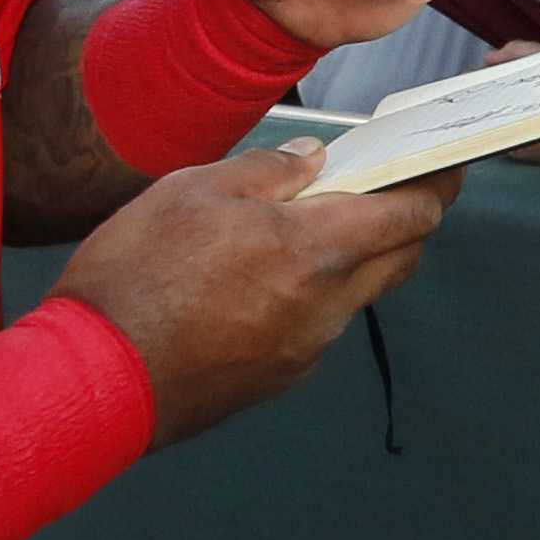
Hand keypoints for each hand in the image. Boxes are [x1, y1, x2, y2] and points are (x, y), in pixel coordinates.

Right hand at [49, 142, 456, 443]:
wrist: (97, 378)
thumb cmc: (137, 272)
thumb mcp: (191, 190)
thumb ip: (265, 171)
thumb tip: (311, 162)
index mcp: (314, 248)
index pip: (410, 216)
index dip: (435, 187)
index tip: (443, 167)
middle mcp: (327, 303)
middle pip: (403, 259)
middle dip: (409, 223)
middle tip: (387, 191)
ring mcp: (307, 348)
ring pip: (361, 295)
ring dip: (359, 260)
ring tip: (313, 230)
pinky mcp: (280, 378)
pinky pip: (321, 326)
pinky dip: (318, 296)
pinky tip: (269, 280)